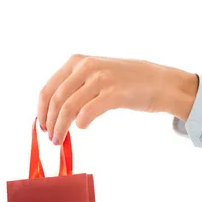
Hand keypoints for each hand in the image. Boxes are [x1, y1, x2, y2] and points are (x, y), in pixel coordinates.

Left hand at [37, 54, 198, 144]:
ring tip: (60, 140)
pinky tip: (83, 127)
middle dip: (50, 123)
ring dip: (61, 128)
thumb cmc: (126, 82)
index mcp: (77, 61)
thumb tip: (50, 112)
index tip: (41, 126)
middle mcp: (86, 66)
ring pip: (68, 108)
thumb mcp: (95, 74)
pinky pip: (87, 113)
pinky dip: (81, 124)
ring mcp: (101, 78)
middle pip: (56, 100)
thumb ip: (74, 86)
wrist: (161, 82)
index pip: (48, 89)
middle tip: (52, 138)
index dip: (41, 111)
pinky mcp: (114, 93)